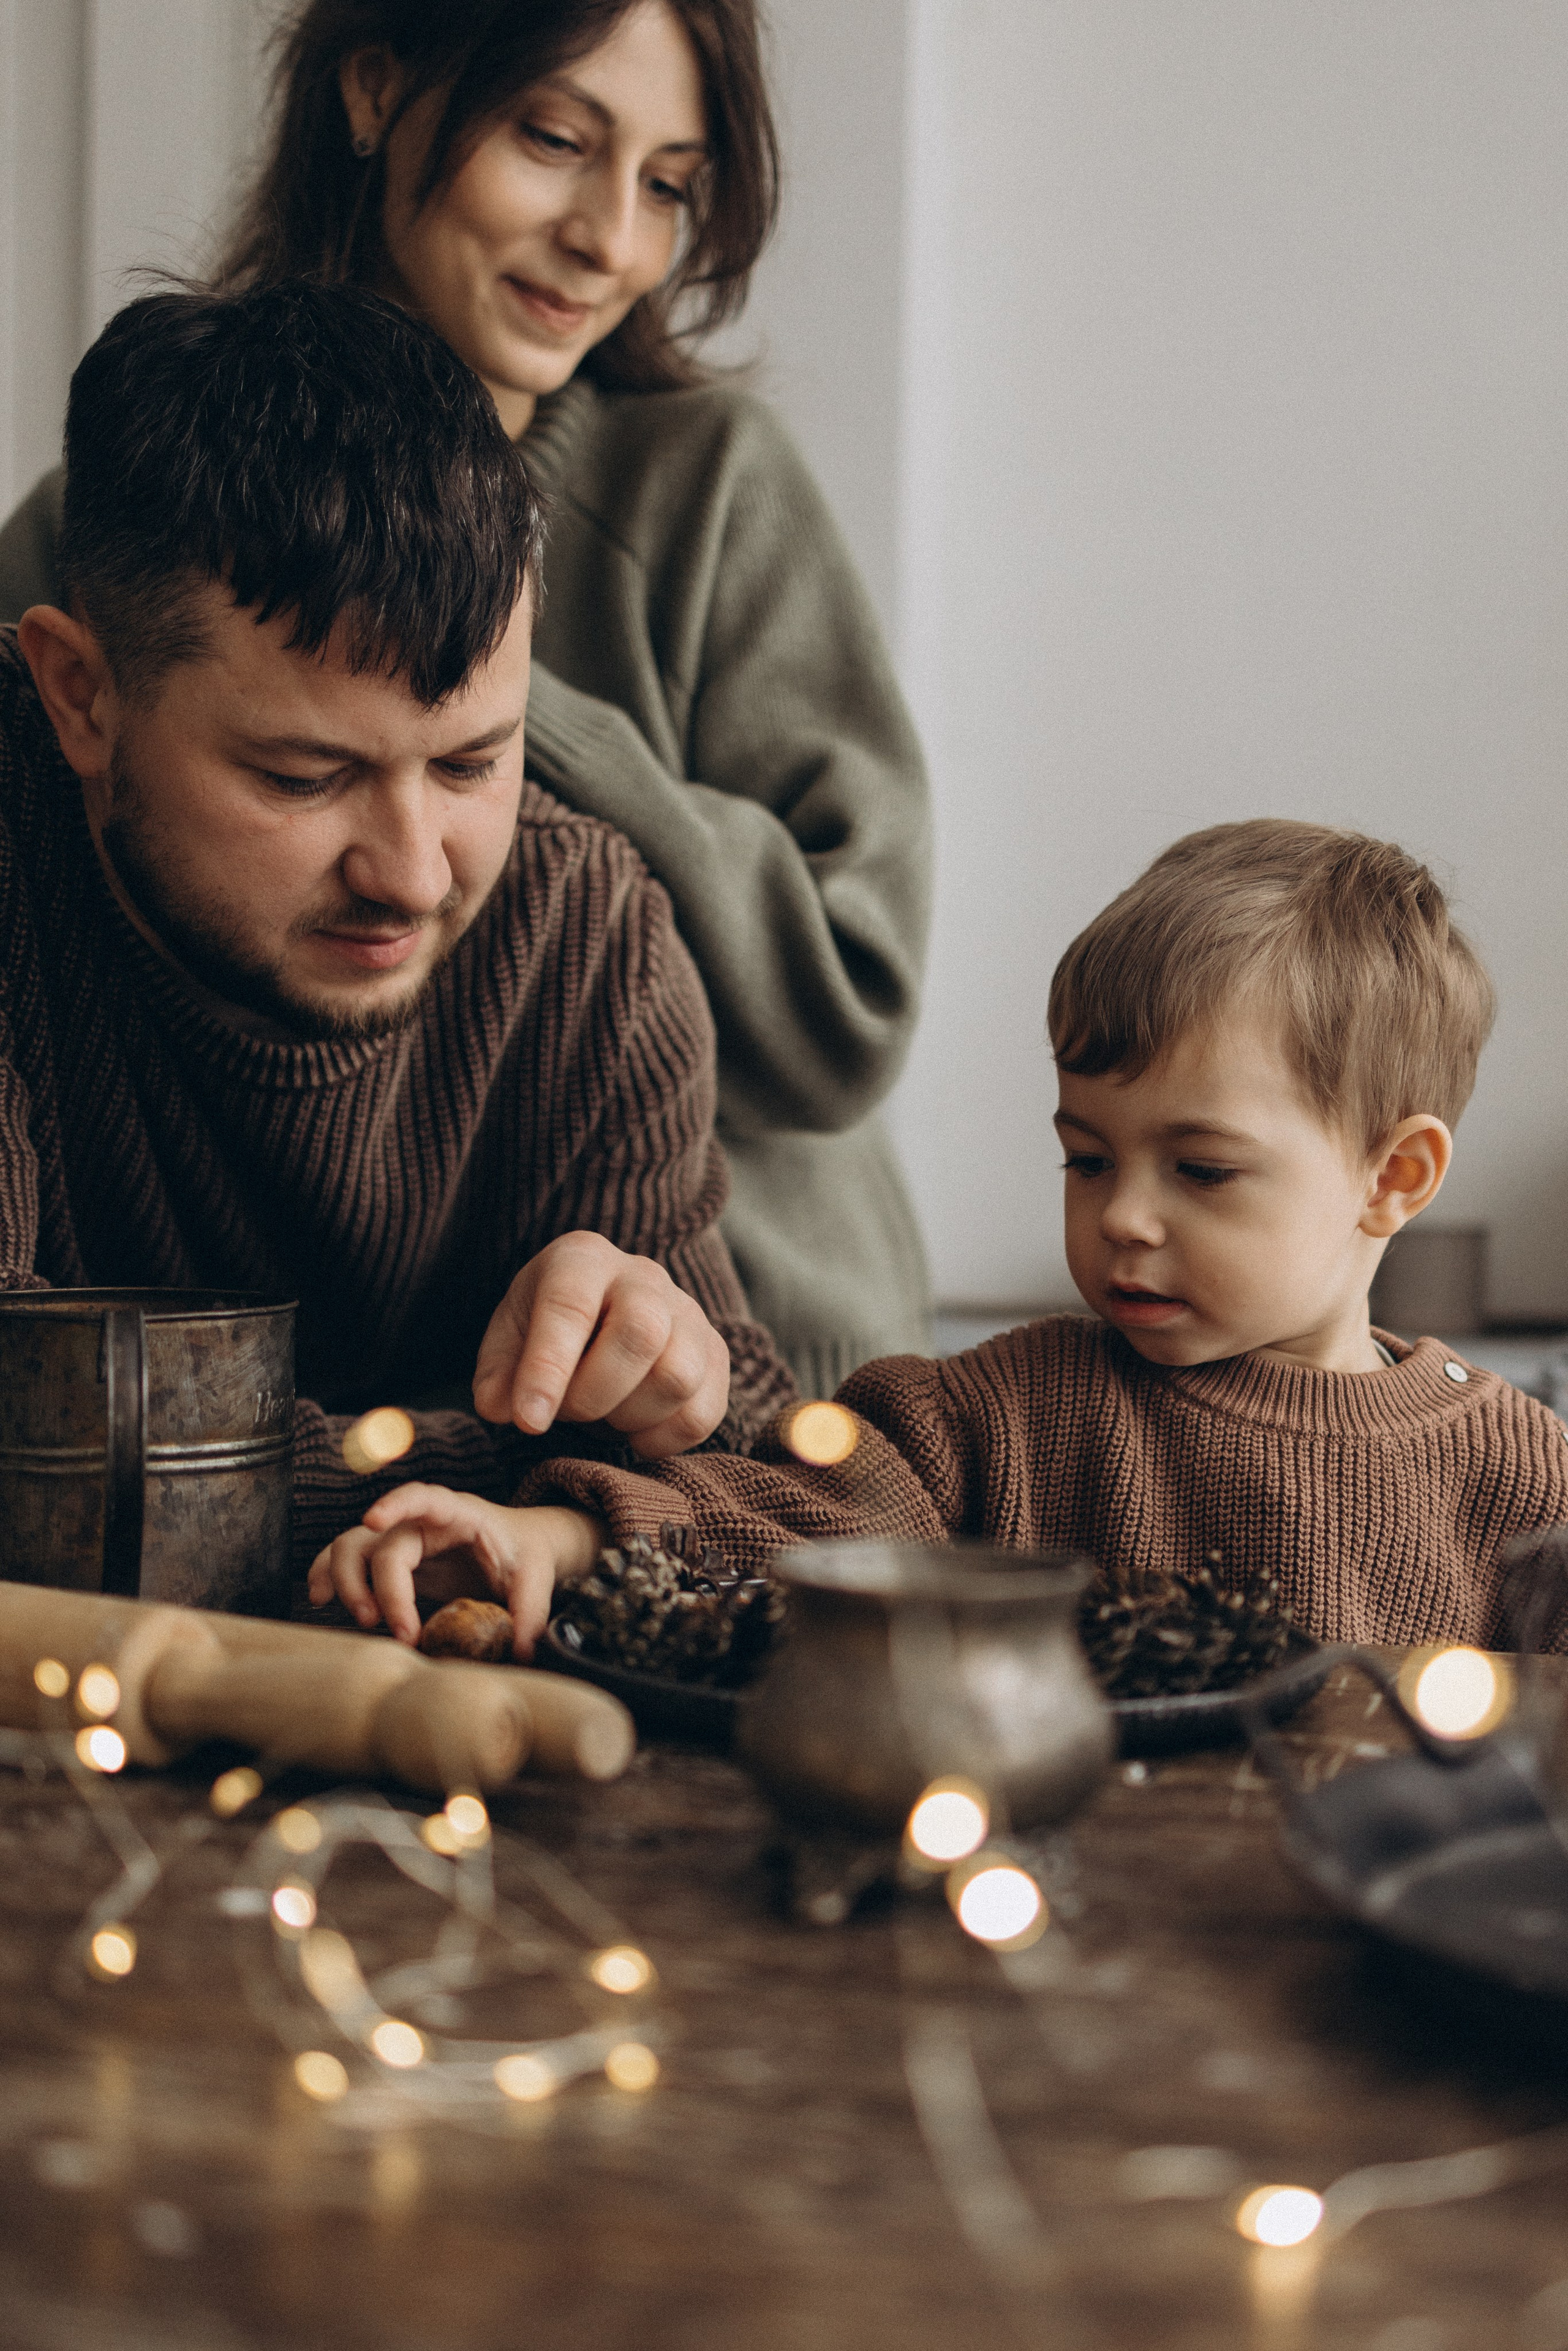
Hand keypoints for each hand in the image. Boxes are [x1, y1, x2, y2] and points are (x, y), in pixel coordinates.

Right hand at [307, 1487, 602, 1655]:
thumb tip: (522, 1654)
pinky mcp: (389, 1561)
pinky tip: (320, 1599)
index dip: (396, 1503)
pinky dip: (327, 1574)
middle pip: (380, 1540)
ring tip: (364, 1620)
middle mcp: (421, 1523)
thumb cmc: (525, 1556)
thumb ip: (531, 1612)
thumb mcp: (538, 1578)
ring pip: (350, 1545)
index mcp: (460, 1514)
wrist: (519, 1548)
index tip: (374, 1519)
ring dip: (344, 1580)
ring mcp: (400, 1540)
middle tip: (393, 1629)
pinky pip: (346, 1559)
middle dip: (377, 1584)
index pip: (424, 1497)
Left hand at [472, 1231, 730, 1458]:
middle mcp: (643, 1277)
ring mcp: (688, 1314)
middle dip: (595, 1393)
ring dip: (630, 1417)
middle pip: (641, 1332)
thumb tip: (505, 1410)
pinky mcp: (715, 1355)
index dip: (548, 1369)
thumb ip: (497, 1376)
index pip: (570, 1306)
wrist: (604, 1315)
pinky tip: (634, 1430)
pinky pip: (703, 1412)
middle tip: (568, 1411)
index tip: (529, 1421)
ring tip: (603, 1413)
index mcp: (582, 1260)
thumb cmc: (548, 1329)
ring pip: (678, 1376)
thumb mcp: (508, 1341)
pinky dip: (664, 1439)